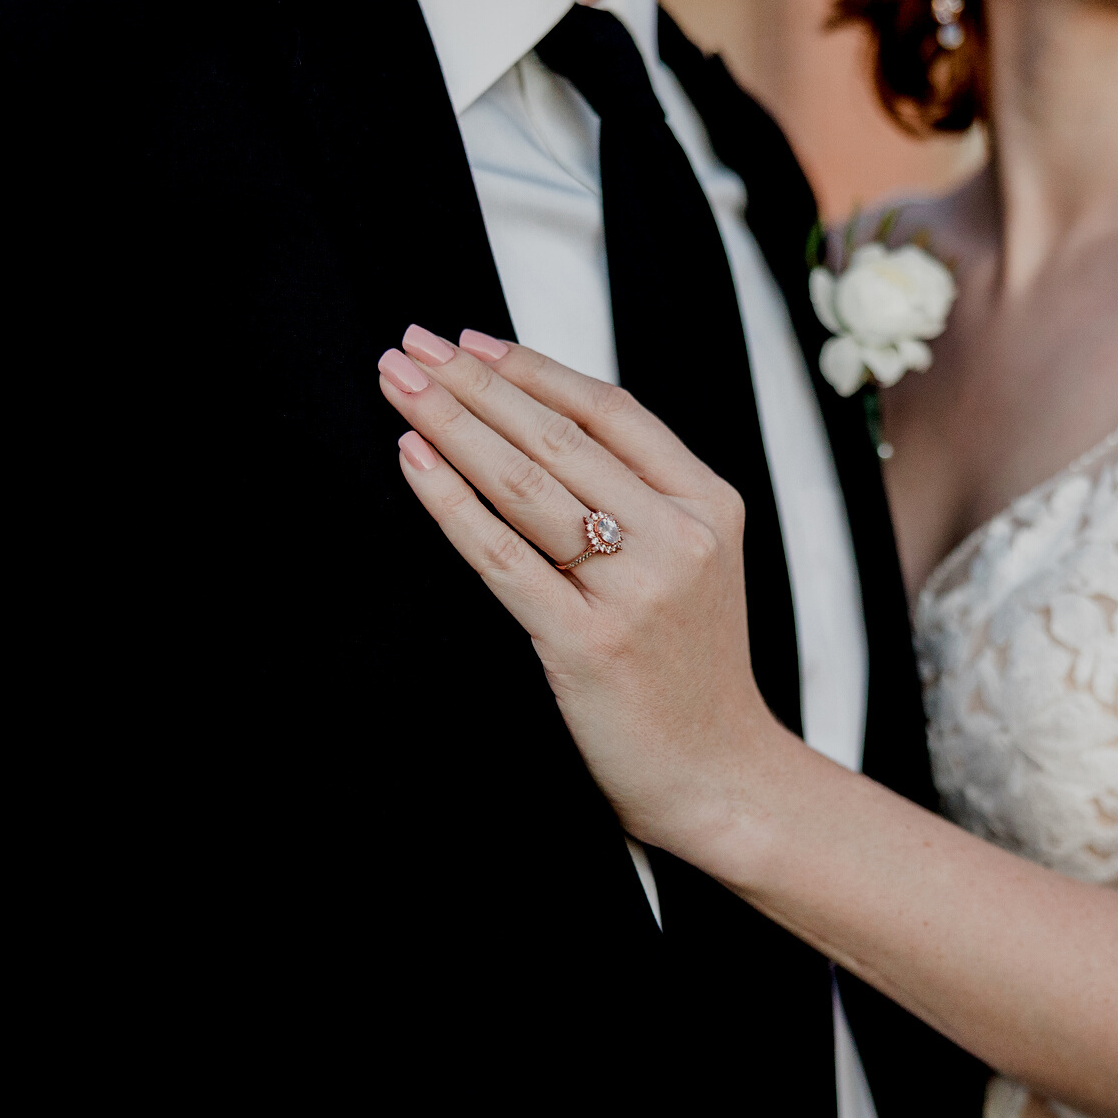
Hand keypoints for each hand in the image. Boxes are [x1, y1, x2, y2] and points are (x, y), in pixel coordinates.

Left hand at [379, 325, 794, 851]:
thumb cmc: (690, 668)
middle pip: (557, 437)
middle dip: (473, 383)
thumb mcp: (695, 563)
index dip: (533, 368)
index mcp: (710, 504)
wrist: (719, 774)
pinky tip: (413, 460)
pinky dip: (450, 501)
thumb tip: (536, 417)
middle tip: (409, 344)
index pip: (610, 410)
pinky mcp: (587, 643)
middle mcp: (678, 537)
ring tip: (398, 384)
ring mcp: (635, 590)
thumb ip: (640, 495)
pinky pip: (501, 556)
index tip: (468, 342)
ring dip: (451, 423)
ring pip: (524, 485)